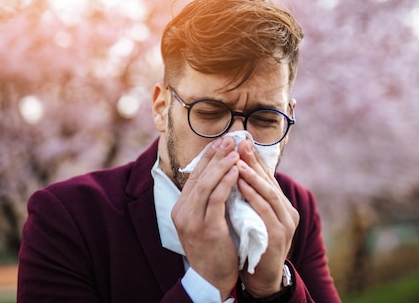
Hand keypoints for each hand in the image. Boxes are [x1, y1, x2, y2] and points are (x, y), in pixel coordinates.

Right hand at [171, 137, 239, 298]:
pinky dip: (226, 182)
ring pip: (205, 184)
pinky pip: (216, 199)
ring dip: (222, 165)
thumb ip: (208, 200)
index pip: (193, 175)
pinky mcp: (206, 228)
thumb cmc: (214, 248)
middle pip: (198, 175)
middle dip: (215, 155)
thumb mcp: (205, 220)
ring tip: (235, 151)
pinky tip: (237, 171)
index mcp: (181, 208)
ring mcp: (192, 220)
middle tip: (230, 139)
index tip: (221, 141)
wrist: (212, 278)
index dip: (207, 156)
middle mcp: (182, 212)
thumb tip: (220, 173)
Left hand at [236, 140, 299, 296]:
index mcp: (282, 206)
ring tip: (237, 160)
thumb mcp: (253, 216)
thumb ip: (250, 197)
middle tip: (239, 142)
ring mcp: (285, 224)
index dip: (255, 158)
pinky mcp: (278, 235)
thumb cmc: (254, 245)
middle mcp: (288, 212)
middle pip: (270, 180)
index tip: (241, 140)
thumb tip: (235, 171)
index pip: (268, 176)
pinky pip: (264, 210)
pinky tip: (240, 184)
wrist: (262, 278)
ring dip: (252, 175)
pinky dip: (252, 195)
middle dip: (253, 160)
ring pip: (269, 193)